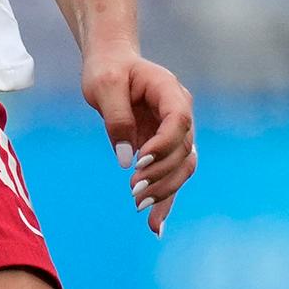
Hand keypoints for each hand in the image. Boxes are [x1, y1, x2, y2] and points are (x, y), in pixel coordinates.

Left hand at [80, 51, 194, 232]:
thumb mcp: (103, 86)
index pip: (179, 121)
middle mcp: (181, 114)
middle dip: (161, 173)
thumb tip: (126, 160)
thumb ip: (116, 119)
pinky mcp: (165, 148)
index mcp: (170, 92)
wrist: (112, 63)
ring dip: (166, 190)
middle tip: (133, 190)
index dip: (164, 144)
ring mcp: (176, 132)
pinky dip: (166, 199)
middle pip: (184, 150)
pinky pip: (171, 175)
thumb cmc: (107, 70)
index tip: (140, 160)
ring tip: (140, 208)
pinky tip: (156, 225)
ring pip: (183, 167)